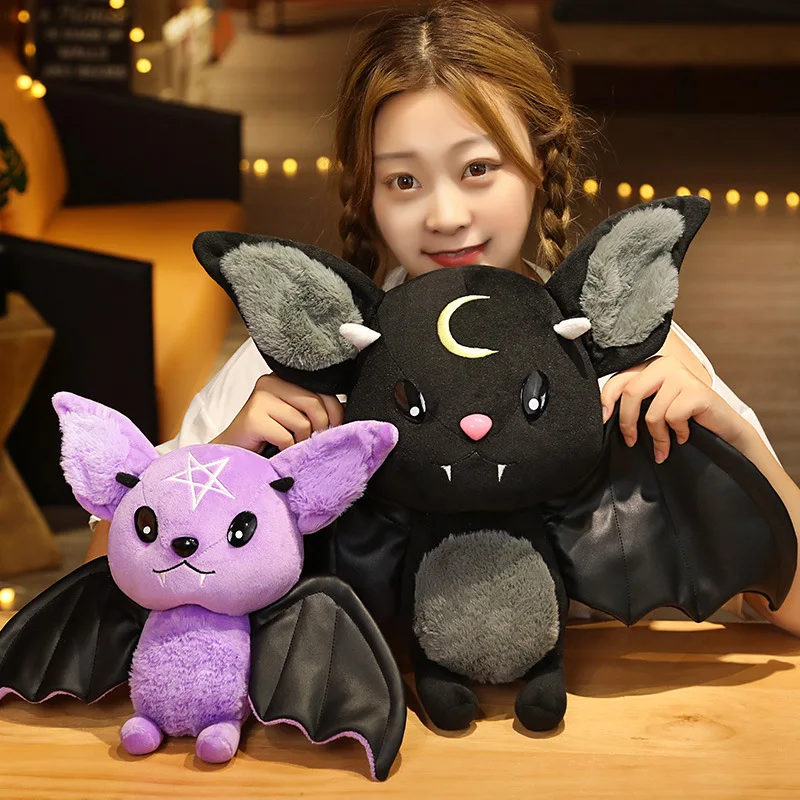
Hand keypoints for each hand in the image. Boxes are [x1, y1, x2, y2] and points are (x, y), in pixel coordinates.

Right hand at [211, 374, 343, 452]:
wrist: (233, 452)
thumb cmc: (268, 436)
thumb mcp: (295, 417)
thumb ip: (315, 410)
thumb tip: (347, 412)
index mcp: (286, 378)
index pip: (324, 391)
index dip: (335, 413)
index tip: (334, 430)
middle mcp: (271, 382)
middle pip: (314, 405)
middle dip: (319, 429)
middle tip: (311, 443)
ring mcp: (260, 398)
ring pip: (302, 423)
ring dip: (300, 442)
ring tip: (290, 446)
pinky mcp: (253, 417)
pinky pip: (286, 437)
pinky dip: (286, 450)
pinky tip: (277, 450)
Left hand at [600, 355, 749, 462]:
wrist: (725, 428)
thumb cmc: (685, 419)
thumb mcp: (654, 406)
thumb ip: (634, 402)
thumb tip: (604, 414)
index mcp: (650, 366)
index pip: (619, 379)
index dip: (606, 400)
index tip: (603, 419)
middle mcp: (665, 365)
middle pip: (631, 393)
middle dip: (627, 422)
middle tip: (631, 442)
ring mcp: (683, 375)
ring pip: (652, 413)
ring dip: (657, 437)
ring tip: (664, 446)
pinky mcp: (697, 390)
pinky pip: (672, 418)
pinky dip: (676, 434)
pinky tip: (684, 435)